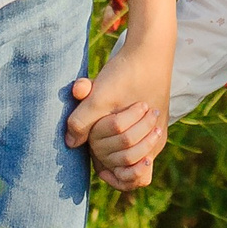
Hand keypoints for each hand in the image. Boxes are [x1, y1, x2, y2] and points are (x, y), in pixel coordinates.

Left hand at [66, 38, 173, 175]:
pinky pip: (134, 143)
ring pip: (131, 154)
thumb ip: (82, 122)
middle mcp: (156, 140)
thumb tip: (70, 143)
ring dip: (114, 145)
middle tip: (101, 133)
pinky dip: (119, 139)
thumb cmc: (126, 73)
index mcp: (150, 140)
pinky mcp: (151, 120)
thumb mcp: (100, 96)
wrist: (149, 48)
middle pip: (128, 165)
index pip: (135, 179)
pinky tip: (108, 125)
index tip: (99, 167)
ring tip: (108, 125)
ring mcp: (155, 130)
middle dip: (110, 155)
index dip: (116, 178)